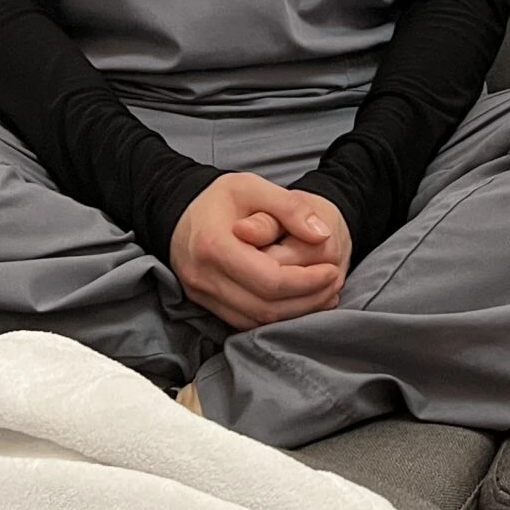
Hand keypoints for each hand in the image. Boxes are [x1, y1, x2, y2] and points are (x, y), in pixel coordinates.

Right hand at [169, 174, 352, 330]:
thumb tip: (321, 235)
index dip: (306, 281)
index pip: (269, 280)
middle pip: (264, 306)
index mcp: (215, 245)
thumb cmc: (218, 198)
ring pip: (255, 322)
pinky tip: (297, 303)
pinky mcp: (205, 304)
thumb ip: (289, 207)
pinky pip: (244, 322)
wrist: (177, 212)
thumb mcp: (253, 186)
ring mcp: (201, 295)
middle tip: (332, 285)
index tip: (331, 270)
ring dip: (293, 314)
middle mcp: (204, 277)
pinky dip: (274, 317)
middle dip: (306, 300)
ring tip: (323, 296)